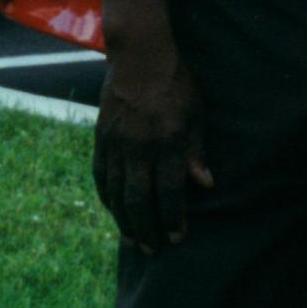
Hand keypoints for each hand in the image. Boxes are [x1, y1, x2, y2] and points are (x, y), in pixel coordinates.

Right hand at [92, 33, 214, 251]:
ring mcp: (115, 145)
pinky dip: (106, 197)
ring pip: (115, 193)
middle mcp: (138, 148)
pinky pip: (100, 176)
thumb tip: (205, 185)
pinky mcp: (101, 139)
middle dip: (146, 229)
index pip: (168, 192)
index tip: (177, 237)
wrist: (138, 57)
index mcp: (165, 143)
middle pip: (138, 200)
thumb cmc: (176, 83)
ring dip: (123, 220)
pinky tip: (113, 210)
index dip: (172, 219)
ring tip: (132, 240)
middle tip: (152, 250)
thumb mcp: (196, 114)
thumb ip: (196, 152)